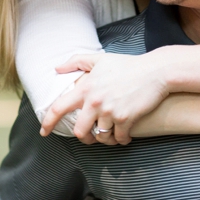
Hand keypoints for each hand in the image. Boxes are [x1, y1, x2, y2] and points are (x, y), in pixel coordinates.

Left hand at [40, 51, 169, 144]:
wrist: (156, 71)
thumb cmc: (128, 65)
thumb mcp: (100, 59)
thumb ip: (76, 62)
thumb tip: (57, 68)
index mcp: (86, 88)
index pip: (59, 108)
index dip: (48, 122)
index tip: (44, 132)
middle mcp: (95, 102)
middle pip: (80, 132)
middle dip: (85, 137)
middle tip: (91, 136)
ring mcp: (110, 111)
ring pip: (100, 137)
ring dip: (105, 139)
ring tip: (111, 135)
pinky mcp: (126, 119)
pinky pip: (118, 138)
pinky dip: (121, 140)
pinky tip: (125, 136)